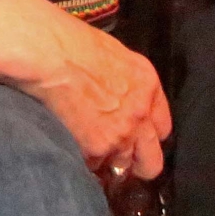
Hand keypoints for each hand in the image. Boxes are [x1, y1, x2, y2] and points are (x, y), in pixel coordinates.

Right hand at [0, 0, 171, 177]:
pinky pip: (94, 170)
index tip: (135, 139)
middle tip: (118, 160)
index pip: (163, 129)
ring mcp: (120, 135)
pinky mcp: (96, 149)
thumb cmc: (74, 44)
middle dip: (136, 164)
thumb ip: (126, 83)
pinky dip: (84, 165)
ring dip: (108, 167)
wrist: (51, 54)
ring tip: (90, 158)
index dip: (147, 136)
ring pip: (122, 171)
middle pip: (151, 162)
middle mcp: (141, 115)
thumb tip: (118, 97)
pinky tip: (73, 154)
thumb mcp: (115, 56)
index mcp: (148, 86)